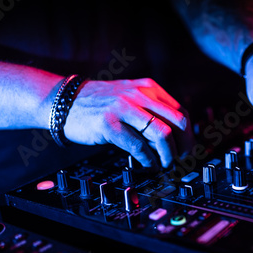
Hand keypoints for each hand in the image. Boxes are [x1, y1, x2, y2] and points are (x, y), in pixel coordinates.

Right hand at [63, 78, 193, 169]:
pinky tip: (148, 164)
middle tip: (181, 161)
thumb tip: (175, 137)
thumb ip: (151, 110)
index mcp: (148, 87)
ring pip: (162, 133)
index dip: (189, 135)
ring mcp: (124, 108)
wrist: (63, 100)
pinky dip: (148, 159)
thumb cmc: (99, 103)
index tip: (189, 150)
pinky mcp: (109, 124)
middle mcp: (139, 95)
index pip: (181, 112)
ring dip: (169, 155)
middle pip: (177, 123)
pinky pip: (138, 146)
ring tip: (166, 165)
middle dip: (184, 146)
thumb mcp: (130, 97)